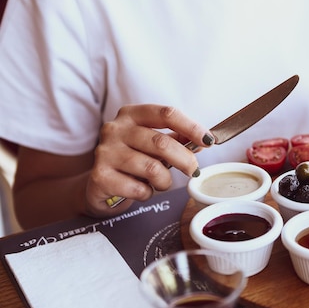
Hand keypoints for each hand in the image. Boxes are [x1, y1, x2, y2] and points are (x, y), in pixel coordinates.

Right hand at [87, 104, 212, 212]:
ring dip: (165, 181)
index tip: (209, 140)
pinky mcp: (100, 176)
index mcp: (132, 114)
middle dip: (185, 160)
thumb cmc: (132, 160)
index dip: (191, 128)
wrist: (99, 185)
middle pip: (161, 143)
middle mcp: (115, 129)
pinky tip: (142, 190)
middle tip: (193, 170)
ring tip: (161, 183)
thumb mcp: (153, 145)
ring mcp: (105, 152)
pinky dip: (148, 193)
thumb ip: (177, 139)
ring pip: (152, 168)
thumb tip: (204, 141)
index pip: (167, 114)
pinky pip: (138, 189)